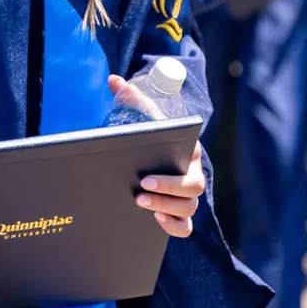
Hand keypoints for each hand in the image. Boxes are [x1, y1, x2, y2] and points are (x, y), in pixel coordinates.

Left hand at [105, 75, 203, 235]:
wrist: (151, 160)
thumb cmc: (151, 138)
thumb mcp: (145, 119)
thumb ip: (133, 99)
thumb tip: (113, 79)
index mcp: (189, 151)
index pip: (192, 157)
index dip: (173, 170)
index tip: (146, 177)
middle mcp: (193, 174)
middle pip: (193, 187)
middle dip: (167, 190)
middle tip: (140, 190)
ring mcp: (188, 196)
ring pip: (190, 208)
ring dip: (167, 208)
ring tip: (141, 204)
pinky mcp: (180, 214)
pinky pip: (186, 227)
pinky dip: (174, 226)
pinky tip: (156, 220)